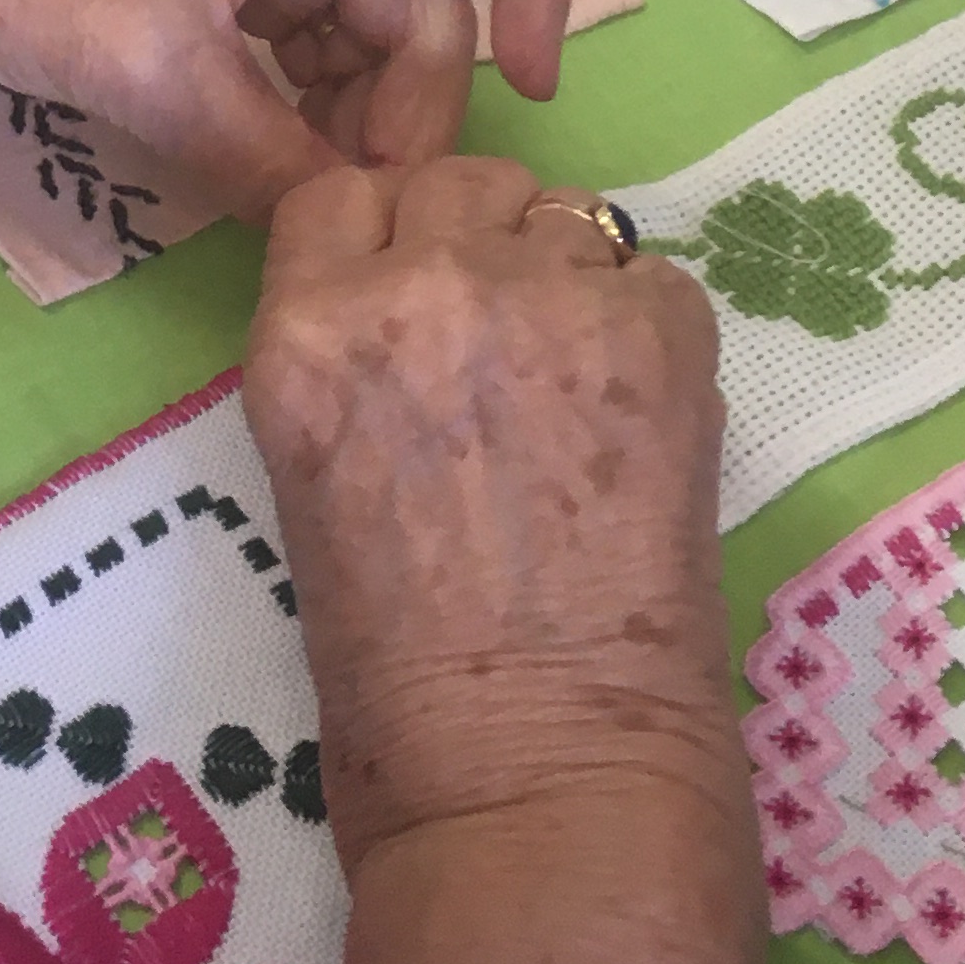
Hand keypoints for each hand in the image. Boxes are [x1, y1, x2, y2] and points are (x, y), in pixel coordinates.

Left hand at [0, 0, 573, 217]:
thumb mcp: (152, 65)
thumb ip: (266, 151)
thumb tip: (350, 233)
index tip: (526, 90)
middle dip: (413, 96)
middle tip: (362, 200)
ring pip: (368, 31)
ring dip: (356, 118)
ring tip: (308, 198)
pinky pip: (304, 51)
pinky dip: (302, 114)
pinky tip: (271, 174)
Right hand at [244, 155, 737, 864]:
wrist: (535, 782)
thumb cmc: (400, 681)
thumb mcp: (317, 483)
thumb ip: (358, 362)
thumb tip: (429, 303)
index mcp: (304, 334)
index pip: (340, 195)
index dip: (384, 242)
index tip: (413, 300)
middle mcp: (417, 285)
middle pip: (455, 181)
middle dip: (477, 247)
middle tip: (505, 358)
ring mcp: (546, 297)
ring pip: (560, 212)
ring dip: (565, 280)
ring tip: (577, 399)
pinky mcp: (660, 327)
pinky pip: (651, 275)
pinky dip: (647, 333)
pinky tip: (636, 431)